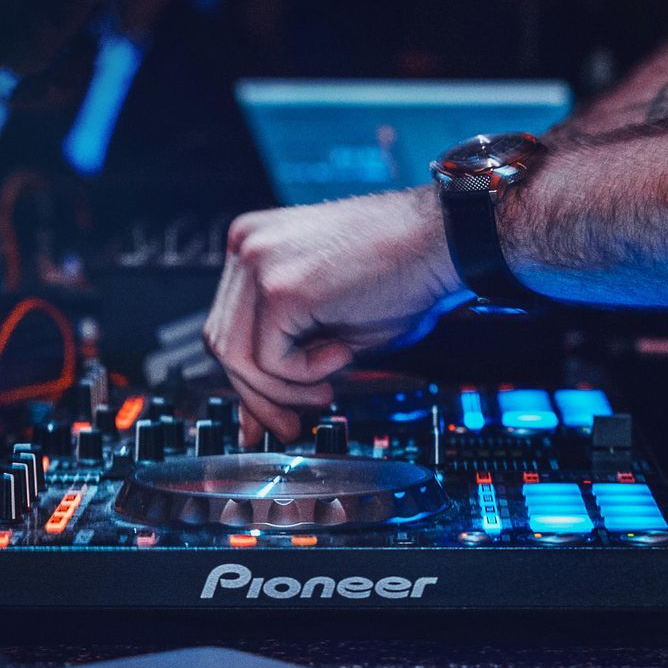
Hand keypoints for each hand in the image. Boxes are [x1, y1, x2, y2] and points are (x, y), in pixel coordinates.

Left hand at [203, 189, 467, 442]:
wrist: (445, 241)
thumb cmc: (402, 274)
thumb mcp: (330, 326)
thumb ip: (287, 362)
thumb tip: (258, 417)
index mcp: (253, 245)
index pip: (226, 325)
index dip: (246, 379)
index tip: (266, 417)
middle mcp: (246, 246)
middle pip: (221, 343)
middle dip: (257, 395)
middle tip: (290, 425)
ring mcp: (257, 262)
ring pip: (237, 358)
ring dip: (283, 390)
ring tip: (328, 388)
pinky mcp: (279, 287)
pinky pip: (269, 361)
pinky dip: (305, 374)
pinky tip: (342, 353)